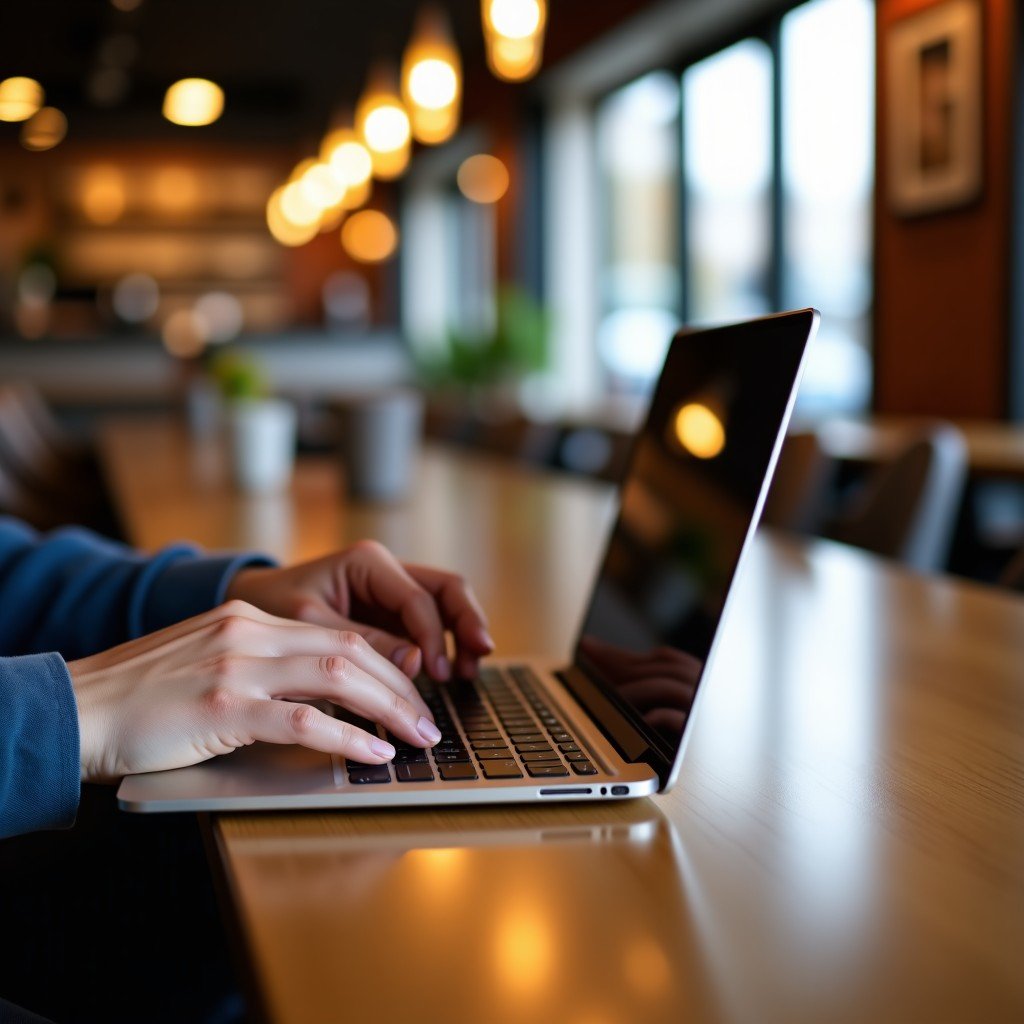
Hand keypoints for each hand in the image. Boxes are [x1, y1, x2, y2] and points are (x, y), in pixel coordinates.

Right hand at [67, 600, 442, 782]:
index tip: (411, 689)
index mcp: (247, 619)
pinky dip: (349, 737)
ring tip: (417, 735)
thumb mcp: (206, 660)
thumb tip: (316, 696)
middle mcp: (249, 632)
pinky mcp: (223, 707)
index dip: (385, 663)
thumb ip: (257, 666)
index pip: (338, 633)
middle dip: (400, 685)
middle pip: (351, 649)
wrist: (73, 708)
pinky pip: (305, 720)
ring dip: (389, 708)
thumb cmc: (138, 695)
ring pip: (339, 677)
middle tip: (428, 718)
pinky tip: (374, 752)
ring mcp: (237, 667)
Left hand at [226, 540, 493, 679]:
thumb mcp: (309, 626)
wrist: (248, 606)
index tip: (434, 672)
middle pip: (447, 589)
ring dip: (462, 634)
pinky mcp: (391, 614)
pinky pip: (430, 624)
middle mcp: (387, 571)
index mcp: (368, 563)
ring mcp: (393, 591)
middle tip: (480, 654)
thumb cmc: (270, 610)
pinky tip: (450, 673)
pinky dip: (445, 645)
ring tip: (469, 670)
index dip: (432, 635)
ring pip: (447, 604)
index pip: (417, 597)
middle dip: (467, 622)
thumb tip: (416, 662)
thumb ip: (362, 641)